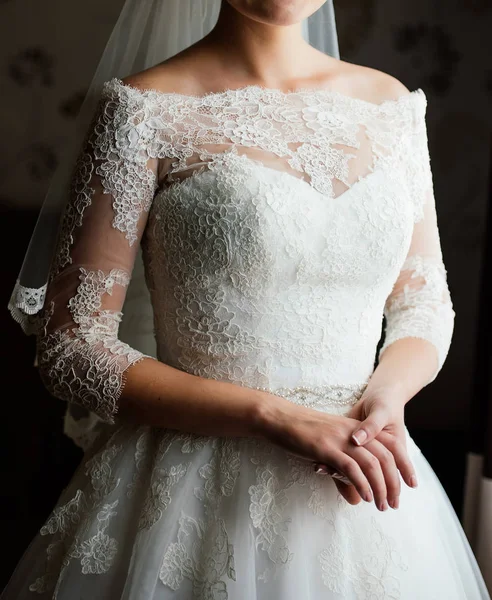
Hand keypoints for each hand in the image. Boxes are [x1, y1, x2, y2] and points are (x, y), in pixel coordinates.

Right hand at [258, 394, 408, 510]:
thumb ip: (342, 462)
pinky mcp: (326, 448)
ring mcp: (339, 439)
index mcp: (355, 429)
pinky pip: (351, 467)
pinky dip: (362, 484)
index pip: (388, 447)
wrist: (279, 417)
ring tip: (381, 505)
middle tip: (394, 504)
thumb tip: (354, 490)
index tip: (403, 487)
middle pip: (385, 457)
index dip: (400, 467)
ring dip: (381, 488)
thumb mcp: (328, 442)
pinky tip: (365, 497)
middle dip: (394, 483)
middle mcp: (352, 433)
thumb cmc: (300, 432)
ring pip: (372, 464)